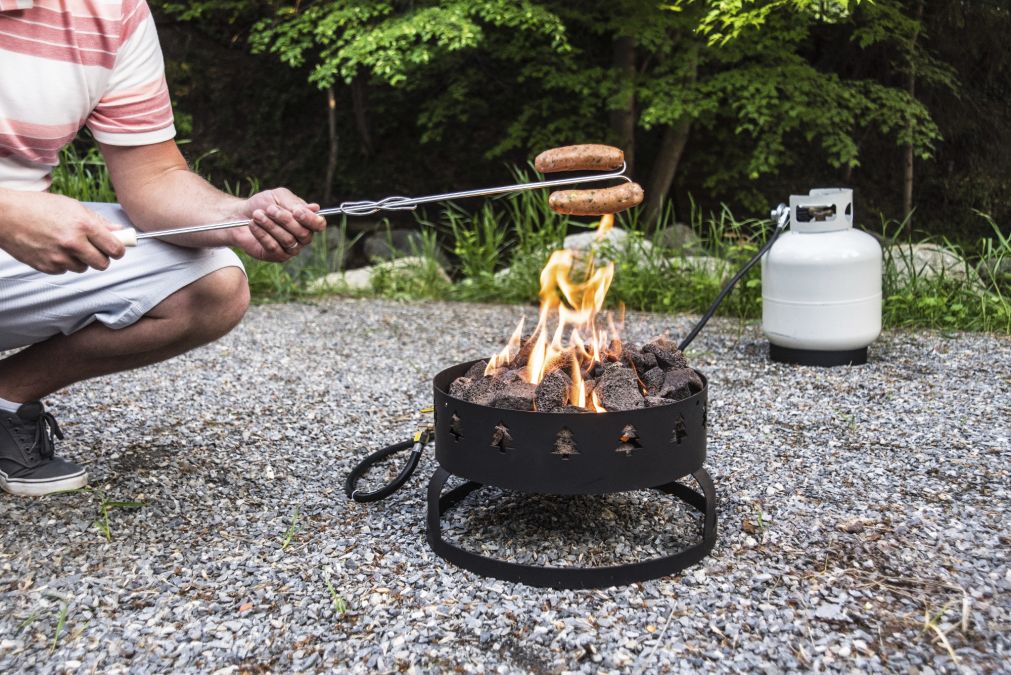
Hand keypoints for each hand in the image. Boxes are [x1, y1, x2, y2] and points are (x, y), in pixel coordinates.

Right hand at [0, 190, 125, 273]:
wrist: (5, 215)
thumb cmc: (37, 206)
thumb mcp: (71, 206)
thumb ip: (98, 221)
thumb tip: (119, 232)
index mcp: (83, 225)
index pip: (115, 248)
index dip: (119, 250)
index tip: (117, 249)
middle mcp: (73, 243)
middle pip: (102, 264)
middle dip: (101, 258)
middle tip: (94, 249)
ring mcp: (59, 257)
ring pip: (83, 268)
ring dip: (80, 260)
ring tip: (66, 244)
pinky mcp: (47, 267)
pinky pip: (65, 271)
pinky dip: (63, 263)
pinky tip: (53, 248)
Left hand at [229, 188, 326, 261]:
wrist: (240, 214)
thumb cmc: (263, 204)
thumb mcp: (279, 196)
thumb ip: (295, 203)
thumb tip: (315, 208)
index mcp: (307, 221)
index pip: (319, 225)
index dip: (311, 220)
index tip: (297, 212)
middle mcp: (302, 237)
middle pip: (303, 234)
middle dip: (285, 220)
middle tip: (269, 209)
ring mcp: (291, 248)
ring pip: (288, 240)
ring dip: (271, 226)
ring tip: (257, 215)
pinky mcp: (276, 256)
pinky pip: (273, 247)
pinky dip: (262, 234)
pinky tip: (253, 224)